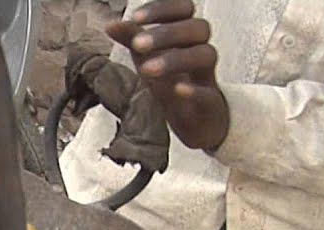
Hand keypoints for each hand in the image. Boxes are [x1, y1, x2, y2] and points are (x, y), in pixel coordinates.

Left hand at [106, 0, 229, 150]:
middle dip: (166, 33)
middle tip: (138, 45)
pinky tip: (178, 90)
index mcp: (187, 37)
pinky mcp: (211, 105)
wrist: (196, 124)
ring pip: (205, 56)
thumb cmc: (174, 85)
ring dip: (175, 60)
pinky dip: (194, 91)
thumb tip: (111, 24)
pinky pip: (209, 94)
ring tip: (146, 70)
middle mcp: (201, 51)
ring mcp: (208, 78)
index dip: (163, 8)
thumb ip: (133, 40)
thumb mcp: (149, 61)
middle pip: (197, 28)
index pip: (184, 9)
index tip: (135, 18)